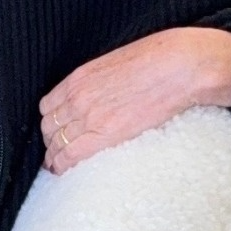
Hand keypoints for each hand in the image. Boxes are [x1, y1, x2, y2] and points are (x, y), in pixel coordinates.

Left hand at [40, 27, 230, 173]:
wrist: (181, 66)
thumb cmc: (160, 58)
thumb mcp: (118, 62)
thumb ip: (101, 80)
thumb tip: (101, 92)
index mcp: (80, 77)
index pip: (48, 106)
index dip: (50, 121)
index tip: (55, 130)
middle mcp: (78, 97)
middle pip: (50, 126)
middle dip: (51, 139)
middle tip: (56, 150)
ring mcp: (90, 117)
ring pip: (56, 143)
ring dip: (54, 155)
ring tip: (58, 164)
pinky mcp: (105, 135)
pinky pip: (70, 156)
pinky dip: (62, 165)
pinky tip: (62, 171)